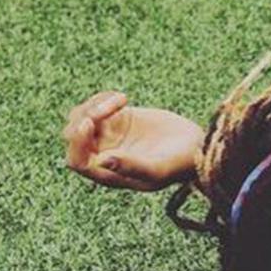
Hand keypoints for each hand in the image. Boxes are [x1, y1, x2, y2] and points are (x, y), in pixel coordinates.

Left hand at [62, 91, 204, 191]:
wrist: (197, 146)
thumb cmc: (181, 164)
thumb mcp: (159, 168)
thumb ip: (132, 167)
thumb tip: (102, 161)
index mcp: (108, 173)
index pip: (77, 161)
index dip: (77, 143)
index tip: (89, 123)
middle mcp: (102, 155)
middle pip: (73, 136)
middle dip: (88, 117)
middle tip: (113, 107)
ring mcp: (107, 136)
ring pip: (80, 117)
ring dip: (95, 105)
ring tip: (123, 100)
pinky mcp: (115, 118)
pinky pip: (94, 104)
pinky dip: (103, 97)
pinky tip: (124, 98)